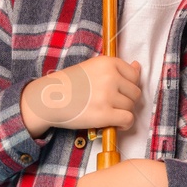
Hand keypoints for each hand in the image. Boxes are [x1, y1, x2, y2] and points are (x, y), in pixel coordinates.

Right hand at [20, 55, 141, 138]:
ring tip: (108, 113)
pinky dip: (124, 124)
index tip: (117, 92)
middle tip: (111, 105)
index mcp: (108, 62)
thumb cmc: (69, 84)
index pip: (134, 75)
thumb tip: (138, 66)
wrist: (48, 99)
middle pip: (135, 92)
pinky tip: (114, 124)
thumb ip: (116, 69)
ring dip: (122, 113)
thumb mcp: (92, 68)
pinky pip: (128, 119)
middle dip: (126, 101)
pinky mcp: (104, 114)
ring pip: (131, 107)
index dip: (127, 86)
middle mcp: (110, 76)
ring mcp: (108, 95)